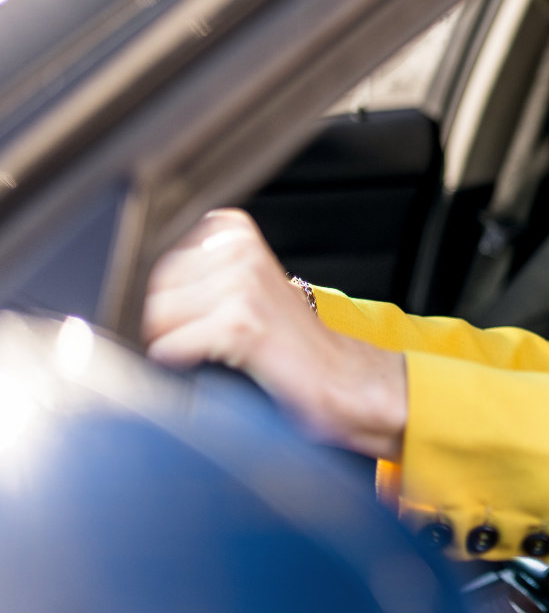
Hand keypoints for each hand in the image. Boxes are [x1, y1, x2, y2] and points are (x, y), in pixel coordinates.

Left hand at [142, 208, 406, 459]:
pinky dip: (187, 366)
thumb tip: (138, 291)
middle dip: (172, 326)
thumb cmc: (295, 344)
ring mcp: (241, 286)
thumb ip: (201, 275)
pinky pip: (172, 348)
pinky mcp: (240, 324)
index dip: (173, 303)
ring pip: (159, 322)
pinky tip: (221, 365)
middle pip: (155, 295)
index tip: (202, 318)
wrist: (347, 378)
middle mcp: (239, 253)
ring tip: (222, 353)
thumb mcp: (248, 287)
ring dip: (182, 348)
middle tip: (215, 342)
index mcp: (236, 234)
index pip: (160, 267)